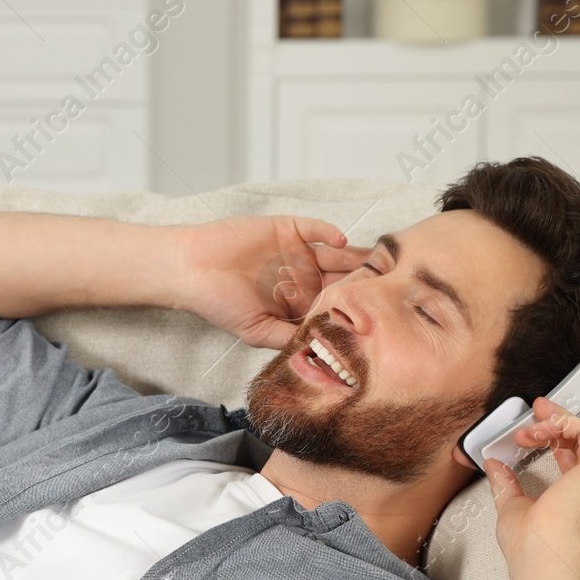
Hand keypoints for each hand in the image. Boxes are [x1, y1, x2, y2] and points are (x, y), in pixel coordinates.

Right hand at [173, 215, 370, 349]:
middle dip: (363, 281)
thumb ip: (289, 337)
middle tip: (387, 284)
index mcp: (298, 304)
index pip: (334, 305)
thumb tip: (322, 350)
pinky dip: (329, 233)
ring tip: (375, 264)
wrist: (192, 269)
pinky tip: (340, 242)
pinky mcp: (287, 229)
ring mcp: (296, 252)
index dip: (353, 308)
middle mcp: (302, 278)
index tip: (376, 313)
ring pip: (336, 255)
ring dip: (355, 258)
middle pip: (342, 278)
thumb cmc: (218, 303)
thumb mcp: (257, 331)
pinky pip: (316, 229)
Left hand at [485, 397, 579, 563]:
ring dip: (554, 423)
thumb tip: (495, 467)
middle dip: (557, 423)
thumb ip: (507, 485)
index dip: (555, 440)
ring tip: (529, 427)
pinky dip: (563, 422)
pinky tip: (542, 428)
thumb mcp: (512, 508)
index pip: (574, 462)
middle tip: (536, 410)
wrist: (544, 553)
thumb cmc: (532, 546)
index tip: (533, 431)